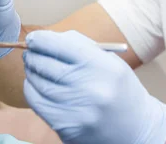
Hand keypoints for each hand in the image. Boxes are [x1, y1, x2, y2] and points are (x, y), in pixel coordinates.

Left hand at [23, 31, 165, 143]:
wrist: (136, 129)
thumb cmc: (120, 90)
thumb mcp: (111, 62)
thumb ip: (81, 46)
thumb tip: (46, 38)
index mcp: (104, 67)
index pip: (62, 46)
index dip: (42, 39)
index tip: (34, 38)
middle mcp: (90, 89)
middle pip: (47, 65)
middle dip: (33, 55)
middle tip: (30, 52)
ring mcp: (77, 111)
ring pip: (39, 84)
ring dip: (31, 72)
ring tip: (32, 66)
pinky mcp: (66, 127)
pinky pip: (38, 103)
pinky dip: (32, 90)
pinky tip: (36, 84)